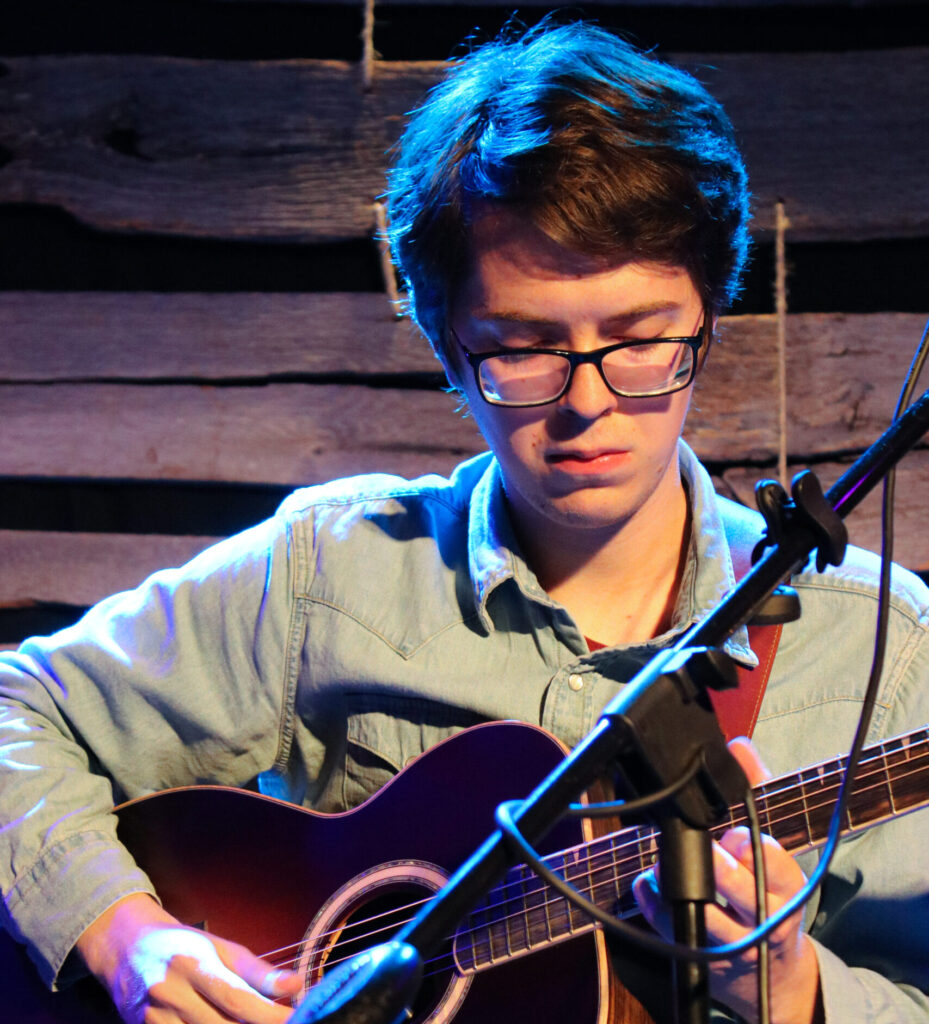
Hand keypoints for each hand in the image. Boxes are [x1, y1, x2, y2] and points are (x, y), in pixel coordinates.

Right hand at [76, 893, 302, 1023]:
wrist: (127, 949)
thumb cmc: (183, 946)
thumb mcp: (221, 947)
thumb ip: (257, 971)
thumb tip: (295, 986)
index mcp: (194, 963)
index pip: (236, 998)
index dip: (268, 1014)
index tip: (296, 1018)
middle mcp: (171, 993)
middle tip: (284, 1022)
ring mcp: (154, 1019)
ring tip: (249, 1021)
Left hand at [633, 738, 822, 1023]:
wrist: (772, 972)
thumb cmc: (766, 892)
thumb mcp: (771, 849)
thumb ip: (756, 793)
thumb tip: (740, 745)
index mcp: (785, 885)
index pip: (772, 860)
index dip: (750, 845)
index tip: (735, 835)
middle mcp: (763, 916)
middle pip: (741, 890)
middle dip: (720, 869)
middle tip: (702, 850)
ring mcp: (735, 943)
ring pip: (707, 919)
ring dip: (678, 890)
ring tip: (660, 867)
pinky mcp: (706, 960)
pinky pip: (675, 933)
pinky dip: (654, 907)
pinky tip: (644, 885)